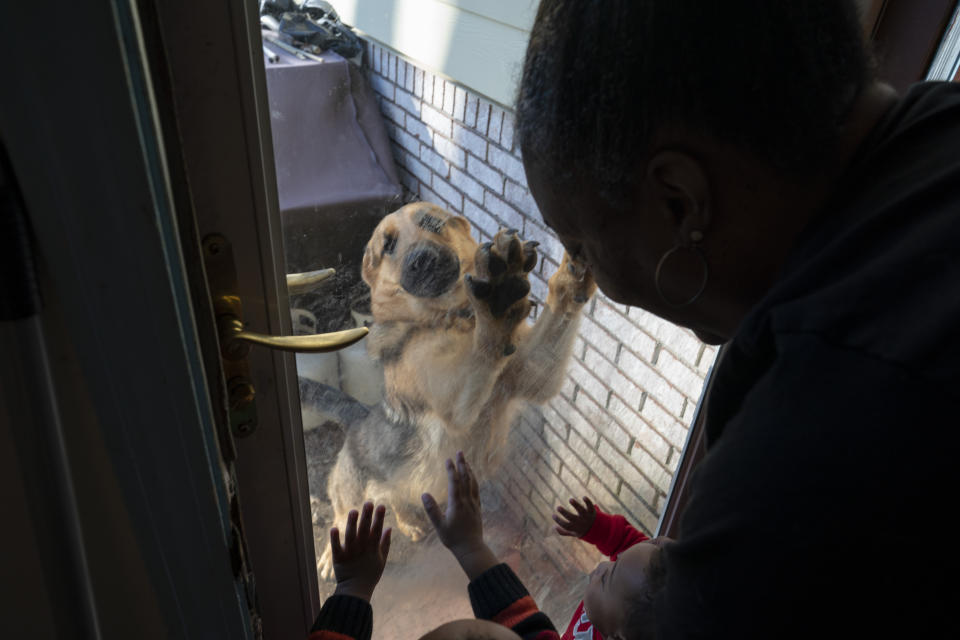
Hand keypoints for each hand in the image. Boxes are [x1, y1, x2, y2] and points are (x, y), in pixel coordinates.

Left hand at [330, 502, 391, 601]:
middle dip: (367, 516)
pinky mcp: (339, 558)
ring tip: (353, 511)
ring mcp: (350, 553)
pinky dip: (335, 539)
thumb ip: (385, 543)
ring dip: (352, 524)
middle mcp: (362, 549)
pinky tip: (334, 528)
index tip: (381, 506)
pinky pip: (336, 547)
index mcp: (373, 549)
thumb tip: (389, 527)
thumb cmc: (370, 574)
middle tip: (368, 503)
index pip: (377, 531)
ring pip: (351, 536)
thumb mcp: (382, 559)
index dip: (379, 518)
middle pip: (365, 530)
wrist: (356, 591)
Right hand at [422, 452, 497, 578]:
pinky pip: (476, 490)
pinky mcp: (478, 508)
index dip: (451, 470)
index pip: (454, 482)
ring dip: (469, 471)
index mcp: (457, 504)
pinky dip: (474, 481)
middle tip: (460, 452)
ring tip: (466, 461)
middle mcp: (467, 501)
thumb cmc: (453, 538)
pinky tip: (472, 478)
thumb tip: (424, 494)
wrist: (471, 548)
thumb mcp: (439, 525)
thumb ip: (432, 510)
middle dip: (462, 464)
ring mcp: (474, 504)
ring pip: (473, 483)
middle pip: (465, 478)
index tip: (448, 459)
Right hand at [553, 496, 596, 536]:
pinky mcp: (592, 511)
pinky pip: (590, 506)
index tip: (553, 515)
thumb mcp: (574, 533)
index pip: (565, 525)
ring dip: (576, 505)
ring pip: (581, 511)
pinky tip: (584, 497)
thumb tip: (553, 527)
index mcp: (575, 528)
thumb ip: (564, 531)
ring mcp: (587, 517)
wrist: (600, 531)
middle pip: (571, 518)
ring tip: (570, 500)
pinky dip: (588, 502)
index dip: (558, 520)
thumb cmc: (584, 531)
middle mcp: (581, 522)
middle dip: (564, 512)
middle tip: (558, 507)